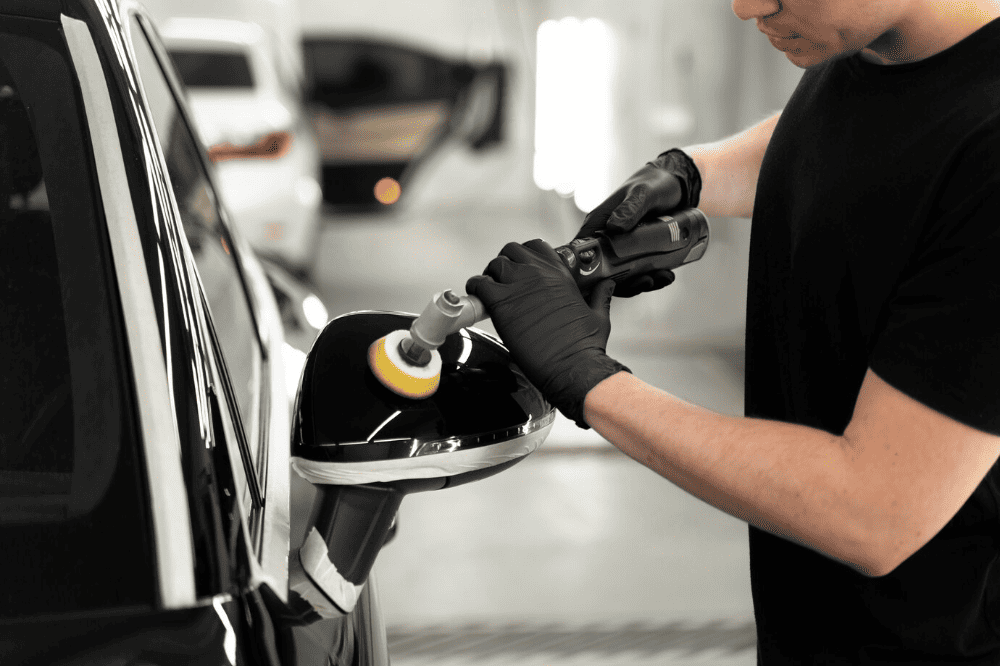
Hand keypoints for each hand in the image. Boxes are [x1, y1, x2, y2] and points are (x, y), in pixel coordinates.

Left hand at [466, 240, 628, 428]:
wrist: (573, 366)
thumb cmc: (585, 346)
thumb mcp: (599, 315)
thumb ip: (600, 295)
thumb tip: (607, 286)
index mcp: (560, 274)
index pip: (536, 247)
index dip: (525, 257)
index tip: (522, 271)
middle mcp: (539, 274)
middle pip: (511, 251)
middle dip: (505, 263)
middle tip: (503, 282)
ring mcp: (519, 286)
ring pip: (494, 265)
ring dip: (490, 276)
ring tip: (491, 292)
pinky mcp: (502, 303)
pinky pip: (479, 284)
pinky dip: (475, 290)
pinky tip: (480, 301)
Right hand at [575, 149, 701, 296]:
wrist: (678, 184)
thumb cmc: (655, 183)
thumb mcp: (643, 194)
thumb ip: (630, 208)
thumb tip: (614, 227)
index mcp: (599, 223)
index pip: (582, 252)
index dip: (586, 272)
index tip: (603, 285)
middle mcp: (607, 238)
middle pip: (603, 271)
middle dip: (623, 284)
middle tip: (646, 282)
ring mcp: (623, 248)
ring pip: (623, 275)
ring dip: (641, 283)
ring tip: (662, 278)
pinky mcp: (639, 253)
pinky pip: (640, 272)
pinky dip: (652, 278)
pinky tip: (667, 275)